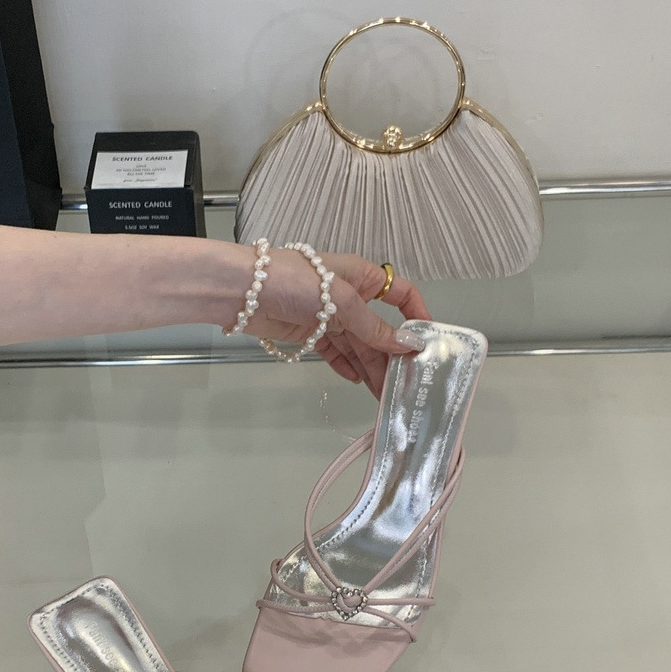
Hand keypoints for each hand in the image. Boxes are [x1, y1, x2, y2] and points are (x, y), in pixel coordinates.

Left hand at [245, 250, 431, 397]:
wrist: (240, 290)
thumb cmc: (292, 280)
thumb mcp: (340, 300)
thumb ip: (373, 326)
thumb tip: (408, 345)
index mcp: (362, 277)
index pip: (401, 294)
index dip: (417, 315)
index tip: (430, 342)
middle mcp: (348, 296)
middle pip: (378, 329)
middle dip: (391, 356)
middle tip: (406, 385)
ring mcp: (327, 316)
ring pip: (357, 346)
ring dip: (370, 368)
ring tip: (385, 395)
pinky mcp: (308, 333)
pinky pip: (334, 352)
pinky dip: (345, 366)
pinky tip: (357, 381)